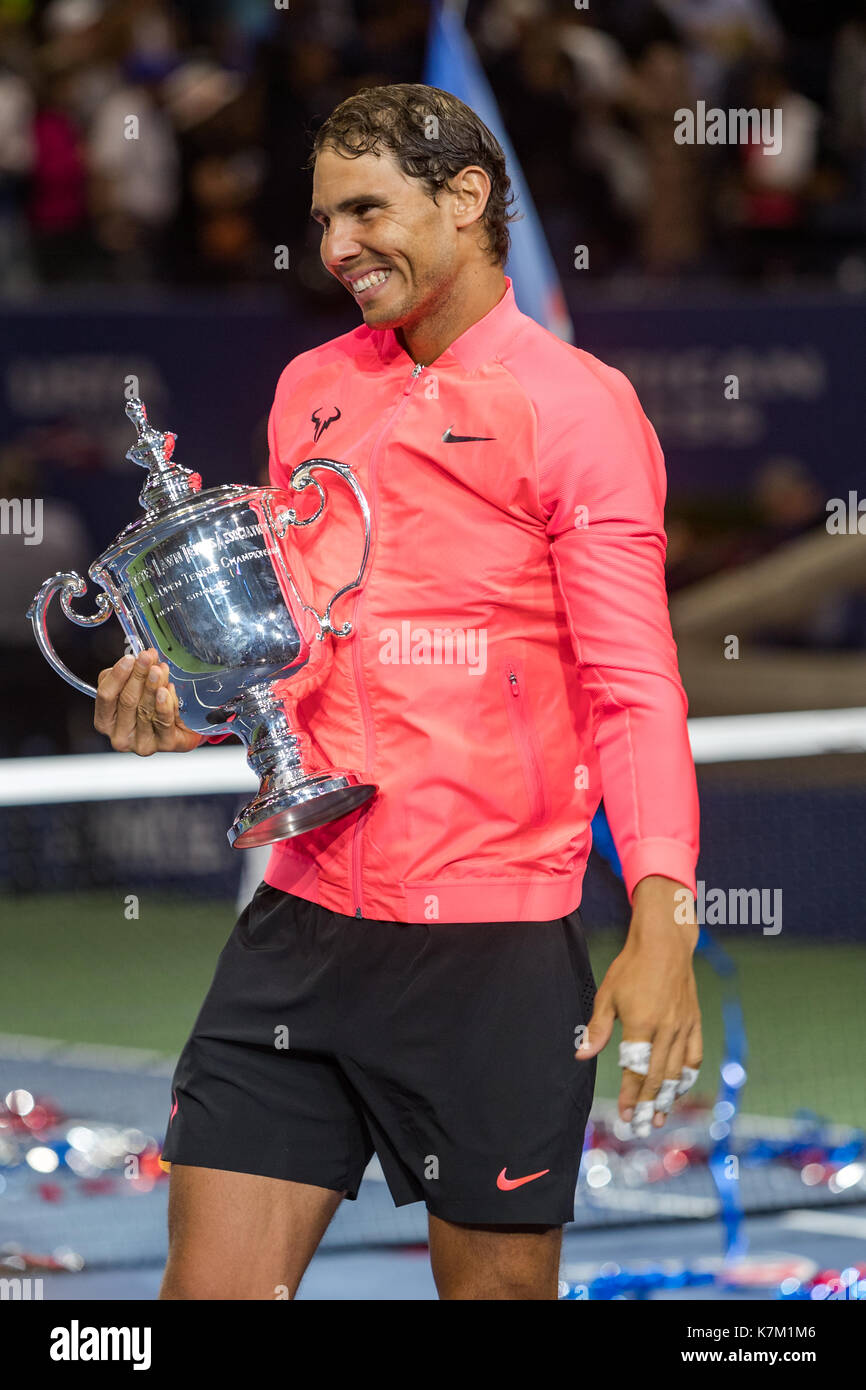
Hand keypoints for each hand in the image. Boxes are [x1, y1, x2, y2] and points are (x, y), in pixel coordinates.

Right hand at [94, 648, 202, 755]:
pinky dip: (165, 704)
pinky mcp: (164, 745)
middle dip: (138, 675)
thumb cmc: (152, 707)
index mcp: (106, 721)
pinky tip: (166, 690)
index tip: (129, 658)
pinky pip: (164, 721)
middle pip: (127, 701)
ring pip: (145, 710)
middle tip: (147, 658)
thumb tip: (141, 656)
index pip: (105, 696)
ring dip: (152, 686)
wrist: (181, 729)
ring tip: (158, 670)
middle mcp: (120, 736)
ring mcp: (142, 744)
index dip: (117, 676)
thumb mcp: (135, 690)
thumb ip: (131, 675)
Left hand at [575, 875, 701, 1135]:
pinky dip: (688, 1076)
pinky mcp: (694, 1021)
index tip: (625, 1116)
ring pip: (677, 1071)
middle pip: (657, 1077)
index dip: (630, 1096)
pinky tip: (680, 1089)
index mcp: (642, 1024)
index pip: (635, 1069)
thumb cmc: (631, 967)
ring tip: (660, 1118)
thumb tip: (581, 1055)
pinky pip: (694, 1055)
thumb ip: (597, 1029)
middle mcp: (666, 1029)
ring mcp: (683, 1026)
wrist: (665, 943)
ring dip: (668, 1098)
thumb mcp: (607, 995)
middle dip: (648, 1106)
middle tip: (642, 1127)